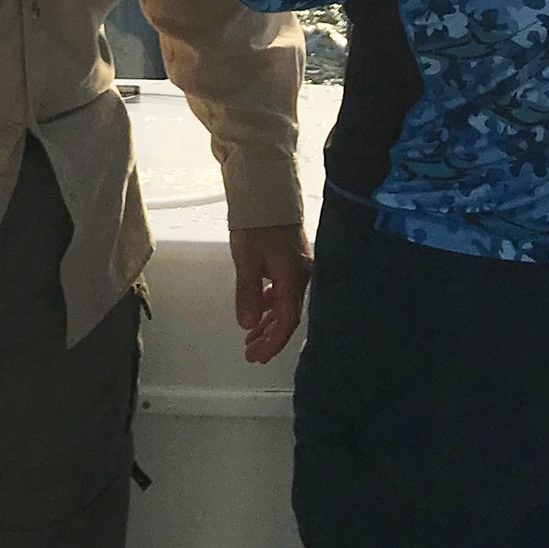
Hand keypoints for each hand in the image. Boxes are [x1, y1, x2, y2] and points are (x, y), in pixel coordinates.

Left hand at [230, 223, 311, 363]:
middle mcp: (301, 275)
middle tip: (251, 353)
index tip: (257, 356)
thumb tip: (248, 325)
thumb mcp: (247, 259)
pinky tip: (260, 309)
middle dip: (269, 336)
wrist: (266, 191)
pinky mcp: (291, 259)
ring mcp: (298, 267)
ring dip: (268, 321)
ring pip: (285, 303)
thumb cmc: (256, 223)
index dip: (273, 341)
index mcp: (294, 278)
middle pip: (288, 315)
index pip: (286, 320)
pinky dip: (270, 303)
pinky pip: (283, 290)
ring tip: (251, 337)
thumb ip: (249, 293)